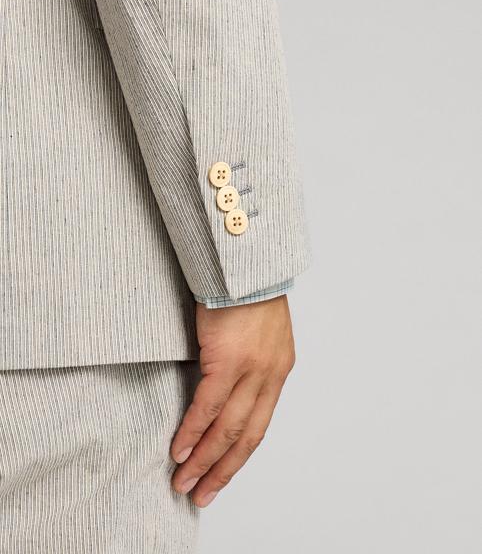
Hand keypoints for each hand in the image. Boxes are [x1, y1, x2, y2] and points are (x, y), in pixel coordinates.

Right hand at [170, 294, 295, 506]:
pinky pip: (208, 406)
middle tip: (202, 492)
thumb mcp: (259, 335)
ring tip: (185, 479)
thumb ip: (248, 367)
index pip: (260, 424)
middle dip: (222, 468)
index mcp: (278, 371)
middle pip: (247, 435)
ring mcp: (251, 369)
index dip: (239, 455)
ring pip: (228, 427)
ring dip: (204, 458)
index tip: (221, 474)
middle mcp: (270, 375)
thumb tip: (225, 394)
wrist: (246, 265)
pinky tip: (180, 448)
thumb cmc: (248, 295)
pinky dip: (193, 431)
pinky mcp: (228, 359)